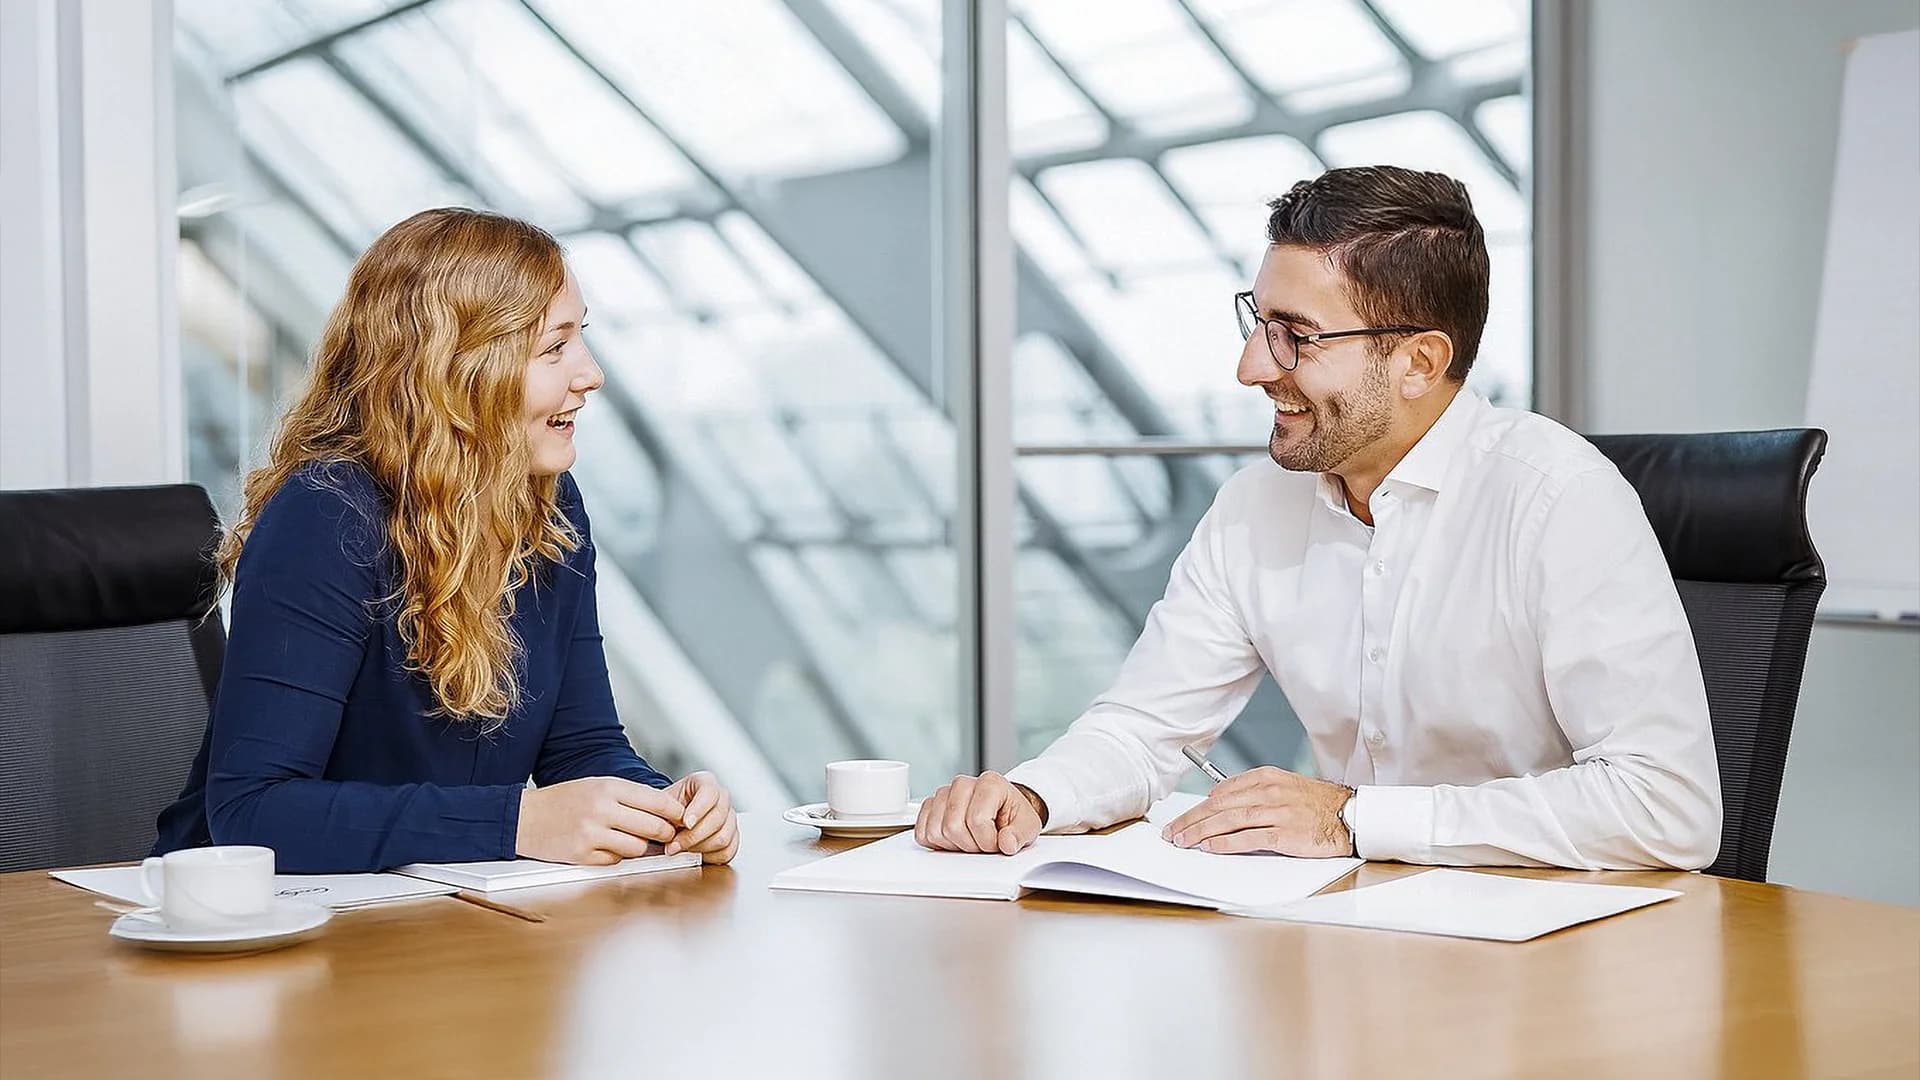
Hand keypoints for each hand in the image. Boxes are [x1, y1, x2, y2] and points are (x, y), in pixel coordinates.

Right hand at [516, 776, 685, 865]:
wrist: (525, 818)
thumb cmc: (565, 800)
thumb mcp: (597, 785)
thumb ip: (629, 796)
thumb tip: (665, 809)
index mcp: (608, 787)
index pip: (658, 801)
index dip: (675, 812)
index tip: (681, 817)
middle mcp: (601, 809)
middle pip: (653, 827)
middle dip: (665, 833)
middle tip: (666, 834)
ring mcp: (592, 834)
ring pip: (638, 848)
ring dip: (640, 847)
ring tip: (632, 840)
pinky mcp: (583, 856)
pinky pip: (616, 861)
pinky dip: (616, 857)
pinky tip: (607, 847)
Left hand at [661, 771, 738, 864]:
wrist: (671, 817)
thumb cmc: (668, 809)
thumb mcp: (663, 803)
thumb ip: (667, 812)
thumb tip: (667, 829)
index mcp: (705, 782)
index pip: (710, 793)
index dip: (698, 810)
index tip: (685, 823)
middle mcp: (722, 797)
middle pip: (717, 819)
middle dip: (693, 836)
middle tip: (675, 844)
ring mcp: (730, 817)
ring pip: (723, 837)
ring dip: (700, 848)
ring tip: (684, 848)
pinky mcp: (733, 836)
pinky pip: (728, 851)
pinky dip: (710, 856)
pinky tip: (696, 853)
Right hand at [915, 771, 1046, 854]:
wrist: (1002, 810)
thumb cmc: (1013, 816)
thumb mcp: (1028, 825)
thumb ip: (1020, 835)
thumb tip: (1007, 843)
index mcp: (990, 783)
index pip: (976, 820)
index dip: (987, 841)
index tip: (997, 843)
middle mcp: (963, 783)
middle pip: (952, 827)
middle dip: (970, 845)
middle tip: (983, 843)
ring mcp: (944, 793)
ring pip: (935, 831)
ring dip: (954, 845)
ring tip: (970, 840)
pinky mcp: (930, 806)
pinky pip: (922, 832)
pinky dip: (937, 843)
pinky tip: (955, 839)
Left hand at [1161, 766, 1354, 856]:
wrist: (1350, 815)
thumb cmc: (1317, 804)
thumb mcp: (1283, 786)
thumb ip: (1253, 792)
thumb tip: (1220, 801)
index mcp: (1266, 777)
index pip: (1222, 791)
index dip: (1198, 807)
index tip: (1183, 819)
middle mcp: (1269, 792)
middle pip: (1220, 806)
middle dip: (1192, 820)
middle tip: (1173, 833)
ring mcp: (1277, 812)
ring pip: (1230, 820)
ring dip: (1201, 832)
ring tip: (1184, 842)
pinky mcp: (1285, 834)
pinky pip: (1250, 838)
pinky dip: (1227, 842)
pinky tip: (1210, 847)